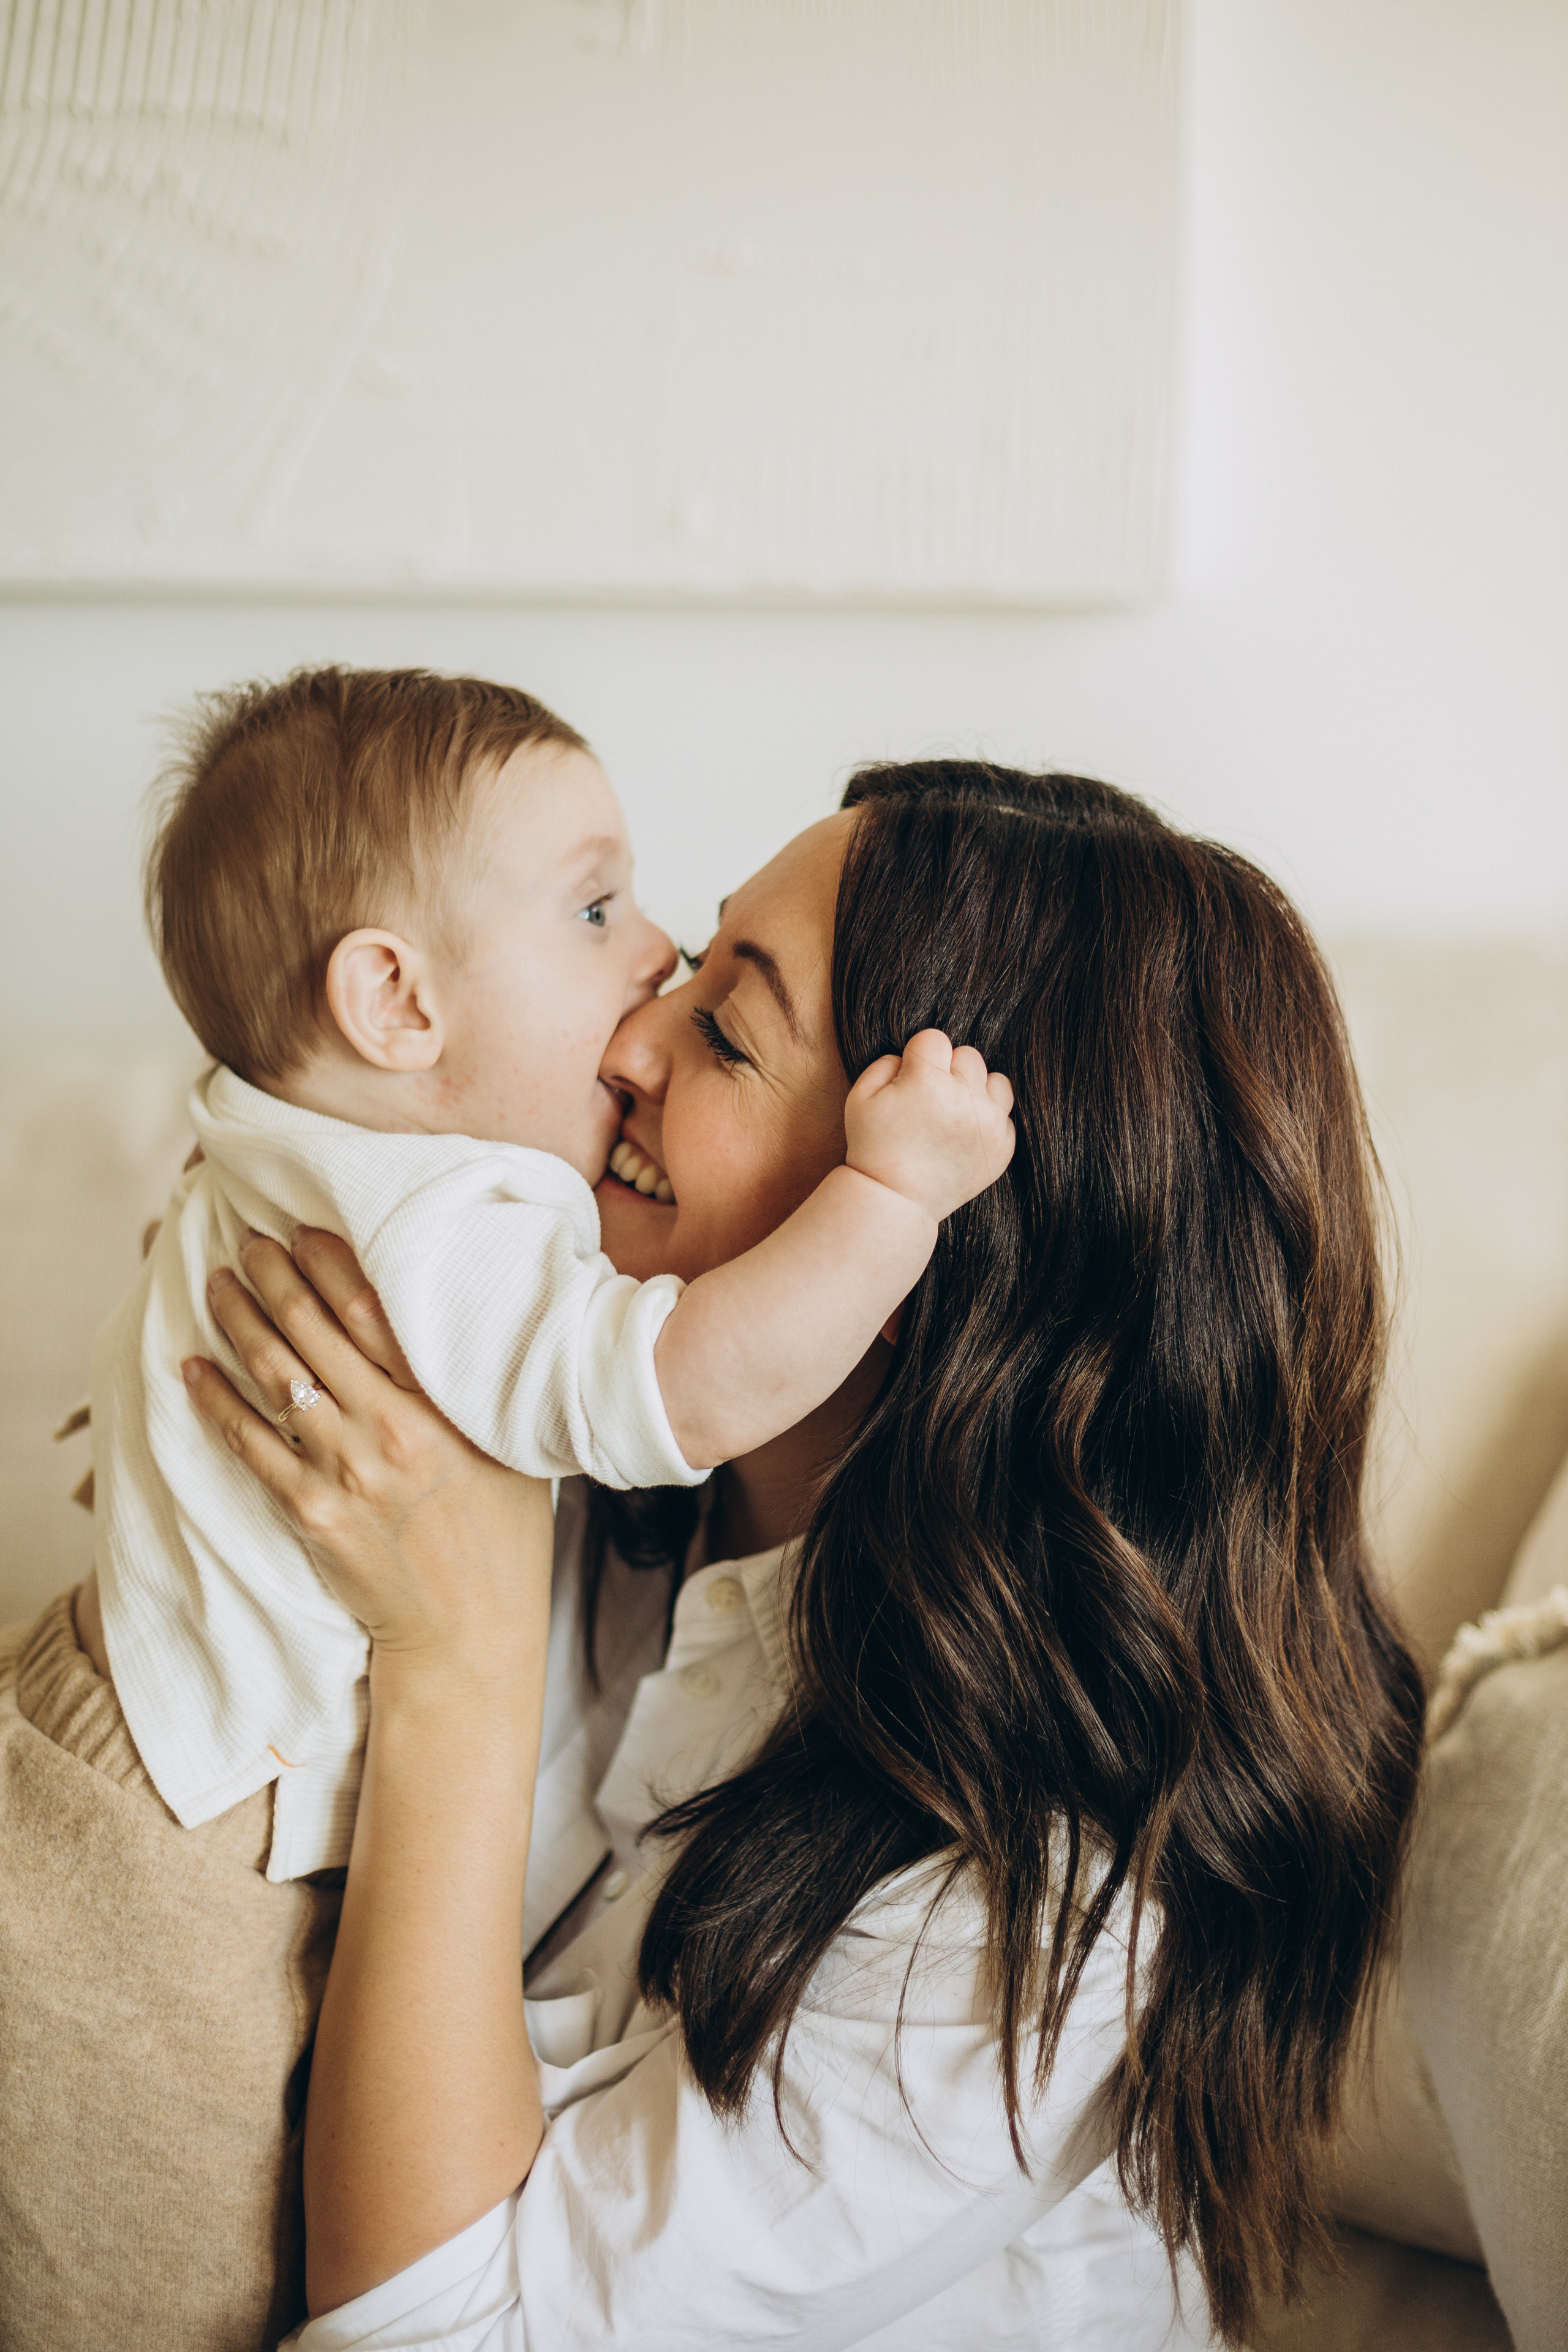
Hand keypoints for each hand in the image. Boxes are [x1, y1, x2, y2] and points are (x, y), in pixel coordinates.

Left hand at [183, 1227, 552, 1682]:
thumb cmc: (501, 1532)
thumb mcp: (508, 1446)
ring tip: (217, 1284)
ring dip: (239, 1321)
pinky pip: (249, 1444)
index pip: (374, 1311)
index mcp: (444, 1406)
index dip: (330, 1262)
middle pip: (314, 1330)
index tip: (303, 1228)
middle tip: (247, 1242)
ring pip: (276, 1376)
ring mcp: (346, 1471)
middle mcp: (391, 1430)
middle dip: (272, 1277)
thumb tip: (451, 1319)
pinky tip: (192, 1368)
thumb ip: (473, 1387)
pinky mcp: (311, 1512)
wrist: (469, 1630)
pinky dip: (215, 1400)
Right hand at [843, 1030, 1014, 1224]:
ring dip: (976, 1091)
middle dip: (948, 1071)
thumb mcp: (860, 1097)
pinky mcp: (1003, 1146)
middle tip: (930, 1101)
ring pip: (995, 1081)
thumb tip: (914, 1055)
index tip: (911, 1082)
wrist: (896, 1199)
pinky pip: (1004, 1114)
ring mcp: (989, 1124)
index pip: (935, 1039)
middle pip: (968, 1056)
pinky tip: (962, 1135)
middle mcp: (964, 1099)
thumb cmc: (873, 1146)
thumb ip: (886, 1062)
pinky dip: (987, 1120)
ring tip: (953, 1113)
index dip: (919, 1058)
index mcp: (927, 1081)